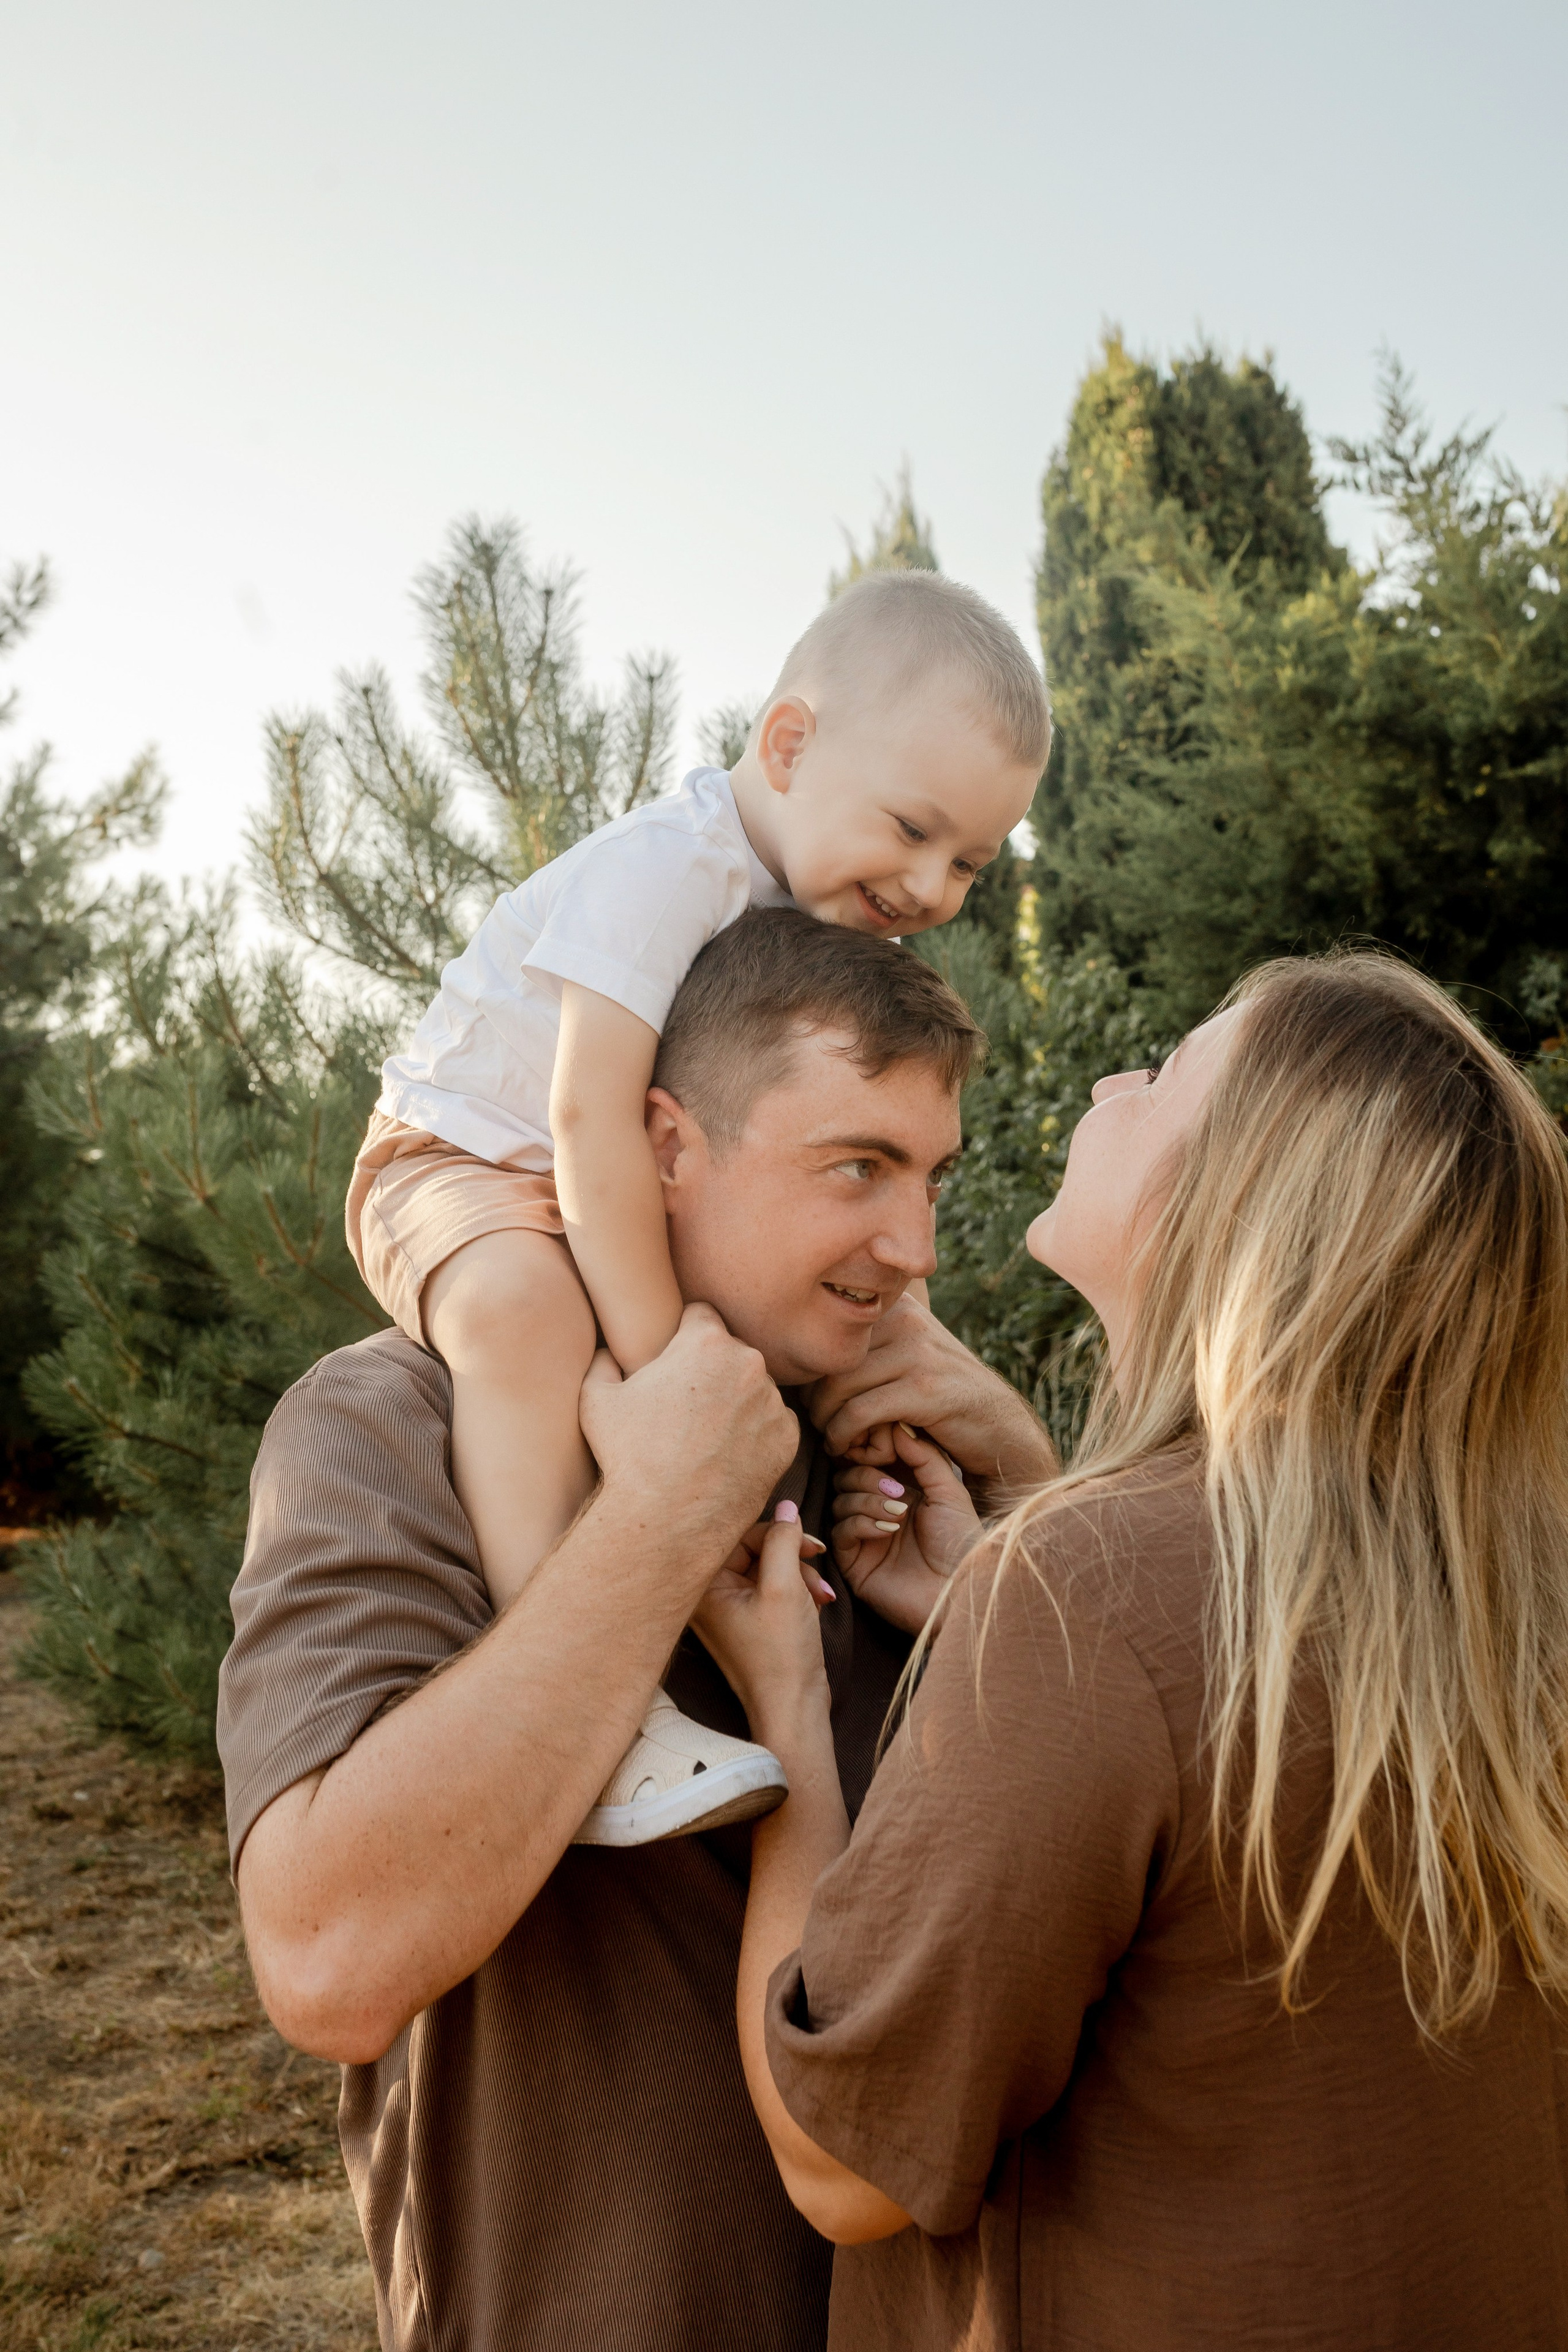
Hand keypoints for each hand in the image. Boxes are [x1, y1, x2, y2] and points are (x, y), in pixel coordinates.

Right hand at [580, 1303, 798, 1577]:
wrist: (667, 1518)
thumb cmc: (627, 1456)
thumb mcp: (595, 1399)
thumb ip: (603, 1361)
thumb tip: (609, 1351)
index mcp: (705, 1342)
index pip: (701, 1315)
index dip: (684, 1334)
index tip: (675, 1357)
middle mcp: (748, 1363)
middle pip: (731, 1352)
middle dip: (712, 1370)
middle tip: (687, 1405)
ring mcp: (772, 1401)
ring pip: (754, 1389)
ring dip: (736, 1402)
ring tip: (705, 1436)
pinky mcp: (787, 1437)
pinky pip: (771, 1424)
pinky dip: (754, 1434)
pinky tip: (726, 1456)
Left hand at [692, 1504, 834, 1742]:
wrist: (792, 1709)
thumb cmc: (781, 1655)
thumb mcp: (786, 1588)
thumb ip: (783, 1540)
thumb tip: (786, 1505)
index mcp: (704, 1586)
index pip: (739, 1534)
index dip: (778, 1533)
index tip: (809, 1543)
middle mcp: (709, 1595)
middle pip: (753, 1548)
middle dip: (791, 1556)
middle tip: (817, 1563)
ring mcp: (728, 1610)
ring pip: (767, 1567)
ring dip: (799, 1574)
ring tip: (820, 1594)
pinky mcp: (747, 1622)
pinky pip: (771, 1589)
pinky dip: (797, 1591)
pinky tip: (818, 1603)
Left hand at [807, 1292, 1057, 1500]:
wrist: (999, 1426)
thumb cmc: (940, 1396)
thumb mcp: (906, 1353)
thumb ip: (868, 1344)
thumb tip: (804, 1351)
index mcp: (897, 1303)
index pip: (829, 1331)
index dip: (813, 1371)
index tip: (812, 1399)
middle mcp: (907, 1317)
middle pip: (830, 1357)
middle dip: (815, 1397)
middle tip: (817, 1425)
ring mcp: (917, 1351)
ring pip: (839, 1386)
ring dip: (825, 1421)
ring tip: (830, 1439)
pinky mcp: (923, 1389)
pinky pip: (858, 1413)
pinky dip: (841, 1436)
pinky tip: (844, 1449)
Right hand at [830, 1423, 981, 1633]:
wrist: (961, 1591)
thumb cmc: (961, 1542)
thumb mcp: (948, 1490)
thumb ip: (924, 1456)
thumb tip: (896, 1423)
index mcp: (900, 1491)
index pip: (869, 1459)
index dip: (873, 1450)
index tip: (887, 1448)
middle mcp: (877, 1510)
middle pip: (847, 1475)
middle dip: (868, 1477)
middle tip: (898, 1491)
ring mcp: (863, 1536)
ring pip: (840, 1500)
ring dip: (867, 1501)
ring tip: (899, 1515)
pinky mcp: (853, 1562)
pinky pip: (840, 1530)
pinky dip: (860, 1523)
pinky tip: (887, 1530)